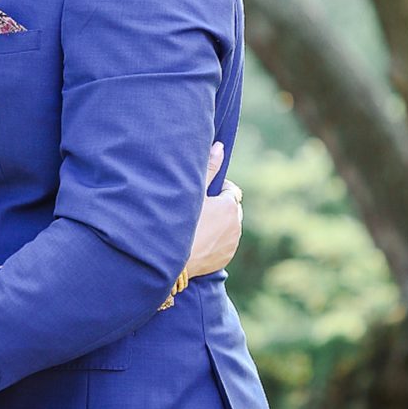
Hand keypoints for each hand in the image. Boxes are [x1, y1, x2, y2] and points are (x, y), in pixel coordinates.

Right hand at [187, 142, 242, 277]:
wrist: (171, 262)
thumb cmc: (179, 222)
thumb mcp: (192, 192)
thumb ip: (208, 168)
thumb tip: (220, 146)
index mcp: (230, 206)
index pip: (231, 190)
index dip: (217, 189)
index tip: (202, 193)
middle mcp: (236, 225)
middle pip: (230, 209)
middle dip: (219, 206)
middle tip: (197, 208)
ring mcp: (232, 244)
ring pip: (228, 227)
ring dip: (218, 223)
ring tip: (195, 225)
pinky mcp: (225, 258)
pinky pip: (223, 243)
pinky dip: (215, 240)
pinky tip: (197, 240)